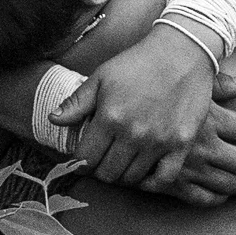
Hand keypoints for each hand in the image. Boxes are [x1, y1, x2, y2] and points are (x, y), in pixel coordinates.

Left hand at [61, 29, 235, 201]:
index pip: (85, 158)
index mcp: (110, 116)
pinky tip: (145, 172)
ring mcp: (159, 141)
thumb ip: (76, 101)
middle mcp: (133, 133)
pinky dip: (151, 182)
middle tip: (103, 160)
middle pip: (108, 174)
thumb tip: (53, 119)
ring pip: (132, 178)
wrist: (182, 52)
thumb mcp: (102, 76)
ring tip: (122, 162)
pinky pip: (163, 179)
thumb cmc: (138, 62)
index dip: (80, 162)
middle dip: (100, 170)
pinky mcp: (182, 144)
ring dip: (123, 175)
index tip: (83, 159)